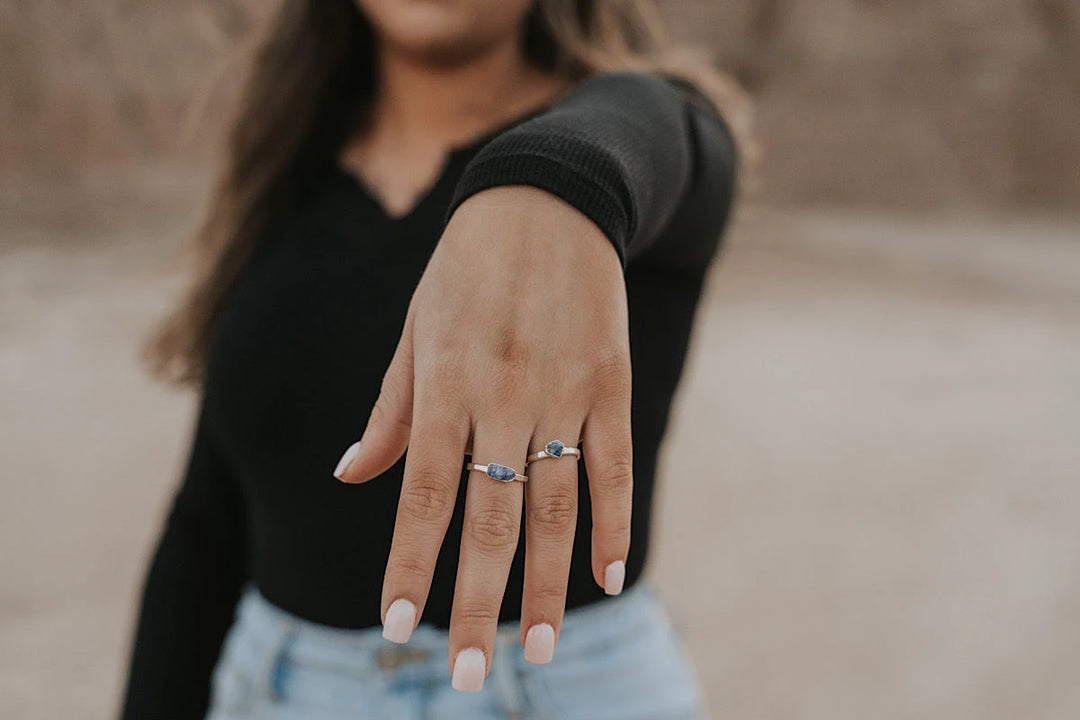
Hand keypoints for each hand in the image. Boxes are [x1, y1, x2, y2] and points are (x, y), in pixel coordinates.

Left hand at [334, 185, 631, 690]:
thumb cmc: (466, 266)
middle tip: (471, 675)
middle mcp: (504, 397)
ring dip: (549, 585)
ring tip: (539, 651)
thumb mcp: (415, 328)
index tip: (398, 630)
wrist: (549, 195)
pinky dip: (615, 524)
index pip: (421, 494)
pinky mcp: (611, 384)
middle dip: (477, 603)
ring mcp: (564, 393)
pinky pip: (615, 467)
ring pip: (555, 507)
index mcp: (445, 385)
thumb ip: (391, 408)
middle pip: (491, 519)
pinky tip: (610, 576)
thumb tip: (349, 474)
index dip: (410, 565)